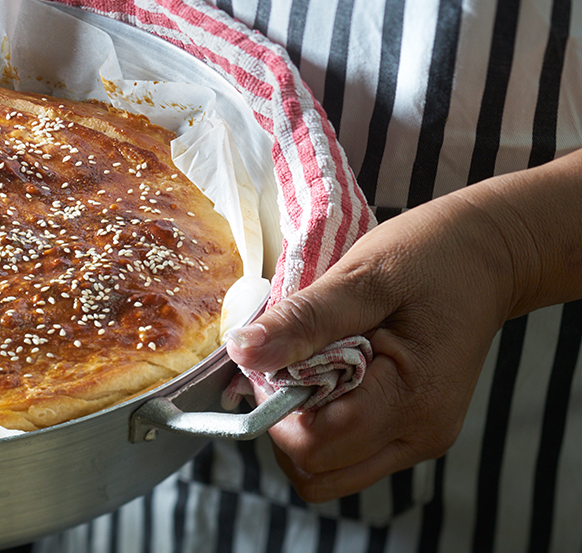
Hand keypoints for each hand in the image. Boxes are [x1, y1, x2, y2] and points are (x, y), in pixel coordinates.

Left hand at [226, 190, 516, 501]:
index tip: (272, 359)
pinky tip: (327, 380)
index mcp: (411, 400)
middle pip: (318, 469)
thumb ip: (304, 320)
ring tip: (308, 372)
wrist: (486, 259)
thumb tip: (244, 350)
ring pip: (329, 473)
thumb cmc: (430, 258)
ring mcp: (418, 440)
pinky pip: (348, 455)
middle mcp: (420, 435)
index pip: (315, 442)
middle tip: (287, 363)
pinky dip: (322, 428)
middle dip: (284, 423)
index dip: (276, 406)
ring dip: (300, 431)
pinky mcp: (412, 434)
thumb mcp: (363, 276)